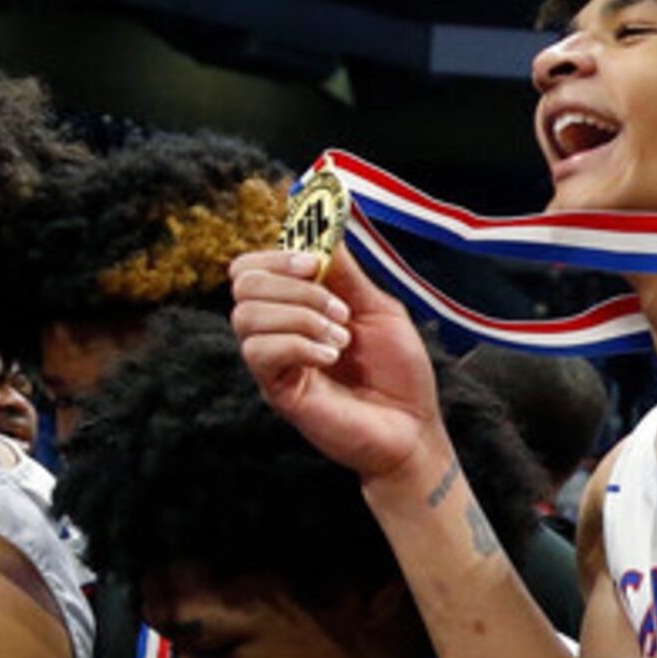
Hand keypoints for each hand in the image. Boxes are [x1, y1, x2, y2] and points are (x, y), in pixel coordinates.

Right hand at [229, 247, 443, 486]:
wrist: (413, 427)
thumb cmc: (399, 372)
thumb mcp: (378, 310)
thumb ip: (347, 274)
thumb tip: (322, 230)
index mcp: (297, 305)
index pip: (253, 266)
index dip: (277, 255)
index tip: (316, 262)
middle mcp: (277, 329)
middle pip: (243, 283)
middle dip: (294, 286)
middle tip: (339, 310)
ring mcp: (273, 360)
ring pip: (245, 316)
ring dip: (301, 317)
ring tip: (341, 339)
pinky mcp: (276, 389)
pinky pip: (259, 352)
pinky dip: (298, 344)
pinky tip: (331, 357)